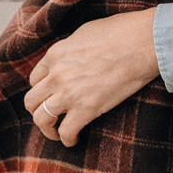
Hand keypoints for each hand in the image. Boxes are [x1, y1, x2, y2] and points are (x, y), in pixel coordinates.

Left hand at [23, 8, 159, 146]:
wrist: (141, 43)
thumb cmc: (120, 32)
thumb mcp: (84, 32)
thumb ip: (70, 49)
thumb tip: (72, 59)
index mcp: (55, 54)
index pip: (35, 79)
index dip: (42, 90)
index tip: (51, 96)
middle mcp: (56, 74)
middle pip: (31, 101)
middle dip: (38, 111)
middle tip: (50, 117)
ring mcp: (69, 93)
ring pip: (41, 119)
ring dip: (48, 129)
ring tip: (57, 133)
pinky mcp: (86, 109)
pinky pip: (65, 132)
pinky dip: (68, 140)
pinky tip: (75, 139)